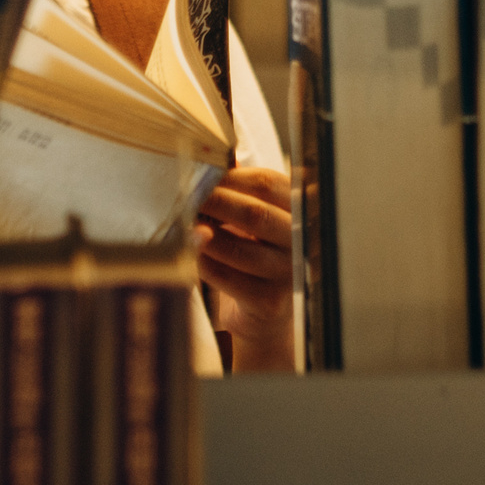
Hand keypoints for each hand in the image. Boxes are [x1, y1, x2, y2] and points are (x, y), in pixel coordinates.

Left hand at [195, 166, 294, 373]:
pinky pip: (227, 277)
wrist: (266, 312)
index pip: (267, 183)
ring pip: (238, 248)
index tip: (201, 174)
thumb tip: (202, 171)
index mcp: (299, 210)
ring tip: (184, 225)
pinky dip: (203, 263)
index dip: (230, 178)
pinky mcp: (270, 302)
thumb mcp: (255, 219)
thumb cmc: (255, 253)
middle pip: (254, 213)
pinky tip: (192, 254)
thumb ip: (238, 195)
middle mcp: (300, 241)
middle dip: (214, 203)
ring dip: (204, 236)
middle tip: (185, 197)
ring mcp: (288, 273)